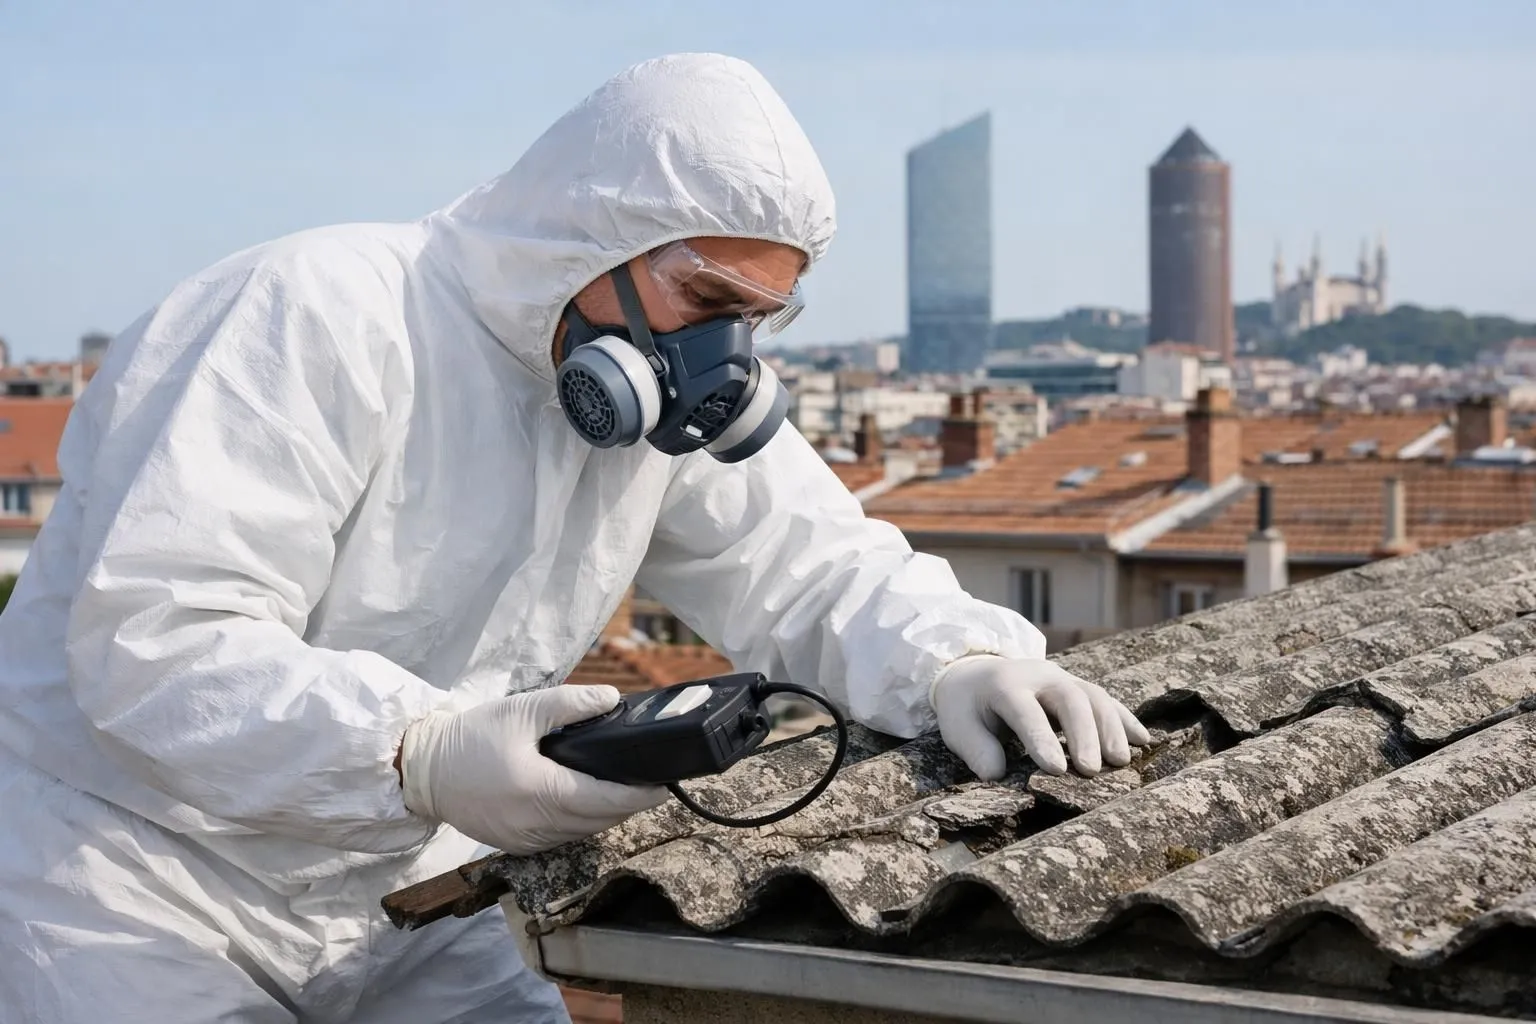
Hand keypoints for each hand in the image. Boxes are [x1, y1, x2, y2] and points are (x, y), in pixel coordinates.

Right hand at [399, 684, 667, 854]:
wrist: (423, 770)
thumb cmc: (471, 737)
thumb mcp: (523, 710)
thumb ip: (571, 704)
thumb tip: (612, 699)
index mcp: (540, 791)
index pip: (606, 801)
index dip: (640, 795)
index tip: (663, 784)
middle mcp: (535, 824)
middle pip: (599, 821)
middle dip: (627, 804)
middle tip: (647, 782)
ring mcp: (525, 841)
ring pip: (582, 834)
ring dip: (605, 816)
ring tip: (623, 791)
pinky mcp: (515, 846)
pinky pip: (561, 839)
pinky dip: (580, 824)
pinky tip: (586, 803)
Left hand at [932, 656, 1150, 779]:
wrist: (975, 672)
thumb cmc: (966, 707)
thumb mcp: (957, 725)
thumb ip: (975, 748)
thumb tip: (994, 774)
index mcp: (1005, 685)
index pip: (1026, 711)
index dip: (1041, 739)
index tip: (1056, 769)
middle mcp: (1039, 677)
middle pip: (1069, 698)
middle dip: (1083, 733)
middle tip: (1091, 770)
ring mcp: (1062, 678)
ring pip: (1093, 696)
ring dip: (1110, 728)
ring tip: (1121, 762)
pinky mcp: (1078, 686)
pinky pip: (1106, 700)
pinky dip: (1125, 719)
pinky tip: (1142, 741)